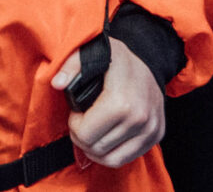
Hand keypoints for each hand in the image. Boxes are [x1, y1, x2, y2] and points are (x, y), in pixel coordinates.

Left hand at [49, 37, 164, 167]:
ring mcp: (150, 129)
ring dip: (95, 149)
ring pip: (111, 159)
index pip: (85, 134)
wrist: (150, 58)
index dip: (74, 125)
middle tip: (82, 122)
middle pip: (97, 149)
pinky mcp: (156, 136)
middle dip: (83, 137)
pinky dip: (111, 154)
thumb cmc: (116, 59)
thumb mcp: (91, 53)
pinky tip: (104, 139)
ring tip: (92, 131)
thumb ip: (71, 66)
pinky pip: (126, 159)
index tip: (76, 113)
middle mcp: (139, 118)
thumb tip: (57, 83)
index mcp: (121, 101)